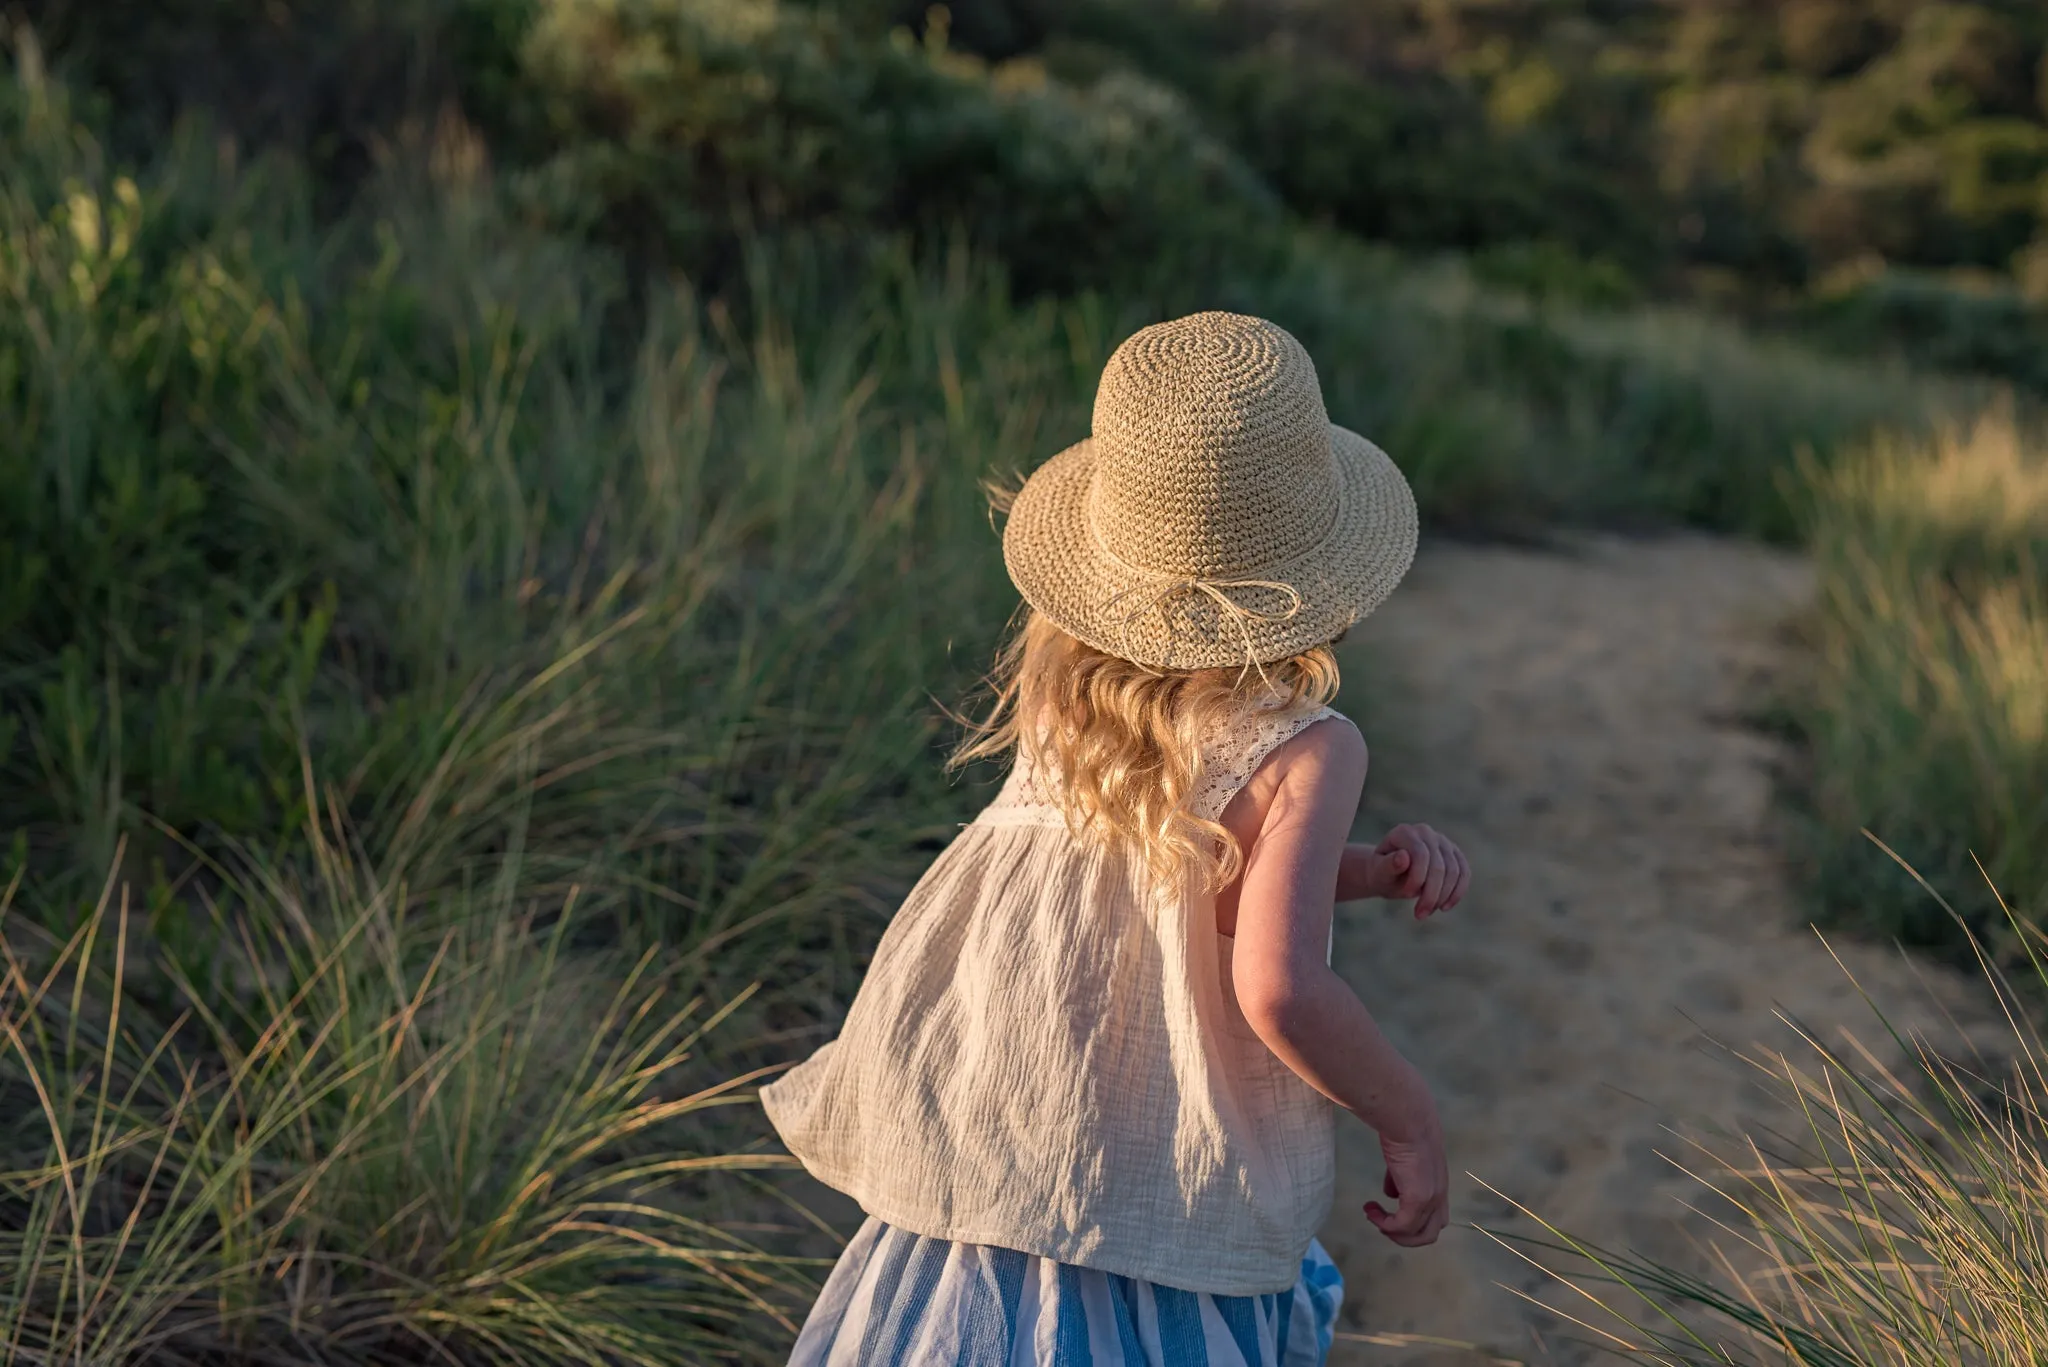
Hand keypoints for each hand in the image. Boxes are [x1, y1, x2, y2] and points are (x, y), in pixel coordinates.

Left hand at [1361, 823, 1469, 917]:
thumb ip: (1388, 865)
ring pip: (1454, 871)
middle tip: (1419, 915)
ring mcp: (1443, 842)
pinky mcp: (1455, 854)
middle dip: (1431, 894)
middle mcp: (1426, 833)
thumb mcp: (1379, 872)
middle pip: (1439, 866)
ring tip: (1426, 912)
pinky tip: (1445, 907)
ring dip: (1443, 897)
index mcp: (1405, 832)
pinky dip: (1457, 892)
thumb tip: (1403, 857)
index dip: (1417, 878)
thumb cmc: (1382, 873)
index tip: (1406, 895)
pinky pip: (1464, 873)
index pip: (1420, 854)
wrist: (1389, 873)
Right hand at [1365, 1122, 1448, 1247]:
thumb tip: (1390, 1192)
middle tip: (1382, 1224)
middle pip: (1429, 1234)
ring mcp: (1431, 1199)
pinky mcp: (1418, 1199)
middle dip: (1404, 1236)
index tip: (1387, 1207)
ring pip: (1418, 1236)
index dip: (1412, 1220)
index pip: (1434, 1217)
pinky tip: (1370, 1209)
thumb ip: (1399, 1177)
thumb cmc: (1404, 1130)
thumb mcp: (1403, 1158)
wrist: (1408, 1120)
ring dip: (1393, 1233)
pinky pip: (1402, 1226)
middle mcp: (1439, 1195)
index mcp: (1437, 1184)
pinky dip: (1384, 1224)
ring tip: (1373, 1216)